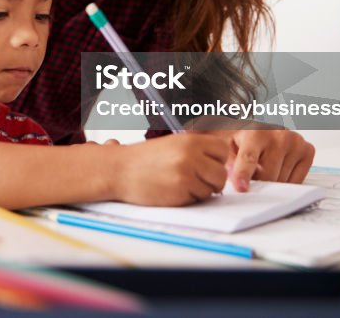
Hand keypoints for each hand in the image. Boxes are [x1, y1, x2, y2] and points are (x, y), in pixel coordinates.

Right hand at [111, 133, 228, 205]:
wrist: (118, 170)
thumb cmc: (142, 160)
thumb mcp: (171, 145)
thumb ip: (195, 151)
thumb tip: (219, 165)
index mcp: (189, 140)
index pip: (222, 151)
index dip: (216, 161)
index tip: (206, 165)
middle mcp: (190, 154)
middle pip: (220, 174)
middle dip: (212, 182)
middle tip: (196, 181)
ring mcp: (186, 173)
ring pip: (211, 190)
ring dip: (199, 192)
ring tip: (178, 184)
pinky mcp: (180, 190)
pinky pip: (196, 200)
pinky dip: (187, 199)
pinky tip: (171, 191)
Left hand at [227, 128, 314, 191]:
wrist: (260, 129)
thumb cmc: (244, 139)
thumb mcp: (228, 146)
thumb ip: (229, 164)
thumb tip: (236, 182)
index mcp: (256, 132)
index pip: (249, 158)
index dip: (243, 174)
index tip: (241, 188)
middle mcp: (279, 135)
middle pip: (267, 175)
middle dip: (257, 182)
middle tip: (252, 174)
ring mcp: (296, 142)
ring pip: (282, 181)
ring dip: (272, 181)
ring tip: (265, 167)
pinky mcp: (308, 150)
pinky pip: (296, 181)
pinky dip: (286, 181)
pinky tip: (278, 168)